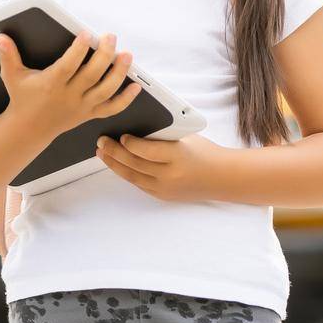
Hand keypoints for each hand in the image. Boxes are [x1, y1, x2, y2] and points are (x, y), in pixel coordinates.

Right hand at [0, 31, 140, 137]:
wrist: (28, 129)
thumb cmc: (22, 98)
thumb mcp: (12, 76)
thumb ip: (8, 55)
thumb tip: (1, 37)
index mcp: (51, 84)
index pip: (68, 66)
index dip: (78, 50)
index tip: (86, 34)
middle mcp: (69, 96)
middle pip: (91, 76)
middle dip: (104, 55)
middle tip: (110, 37)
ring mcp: (82, 106)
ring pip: (105, 91)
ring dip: (119, 73)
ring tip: (127, 55)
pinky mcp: (90, 114)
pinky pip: (111, 109)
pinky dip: (125, 99)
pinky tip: (136, 87)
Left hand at [95, 133, 230, 201]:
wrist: (221, 177)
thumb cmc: (204, 152)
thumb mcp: (187, 137)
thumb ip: (163, 135)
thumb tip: (137, 127)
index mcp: (177, 155)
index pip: (147, 150)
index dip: (130, 144)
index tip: (120, 136)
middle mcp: (169, 175)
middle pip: (135, 163)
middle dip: (114, 152)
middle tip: (101, 142)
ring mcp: (165, 188)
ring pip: (132, 176)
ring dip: (114, 164)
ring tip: (101, 153)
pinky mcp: (162, 195)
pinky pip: (138, 184)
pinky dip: (126, 173)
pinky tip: (117, 164)